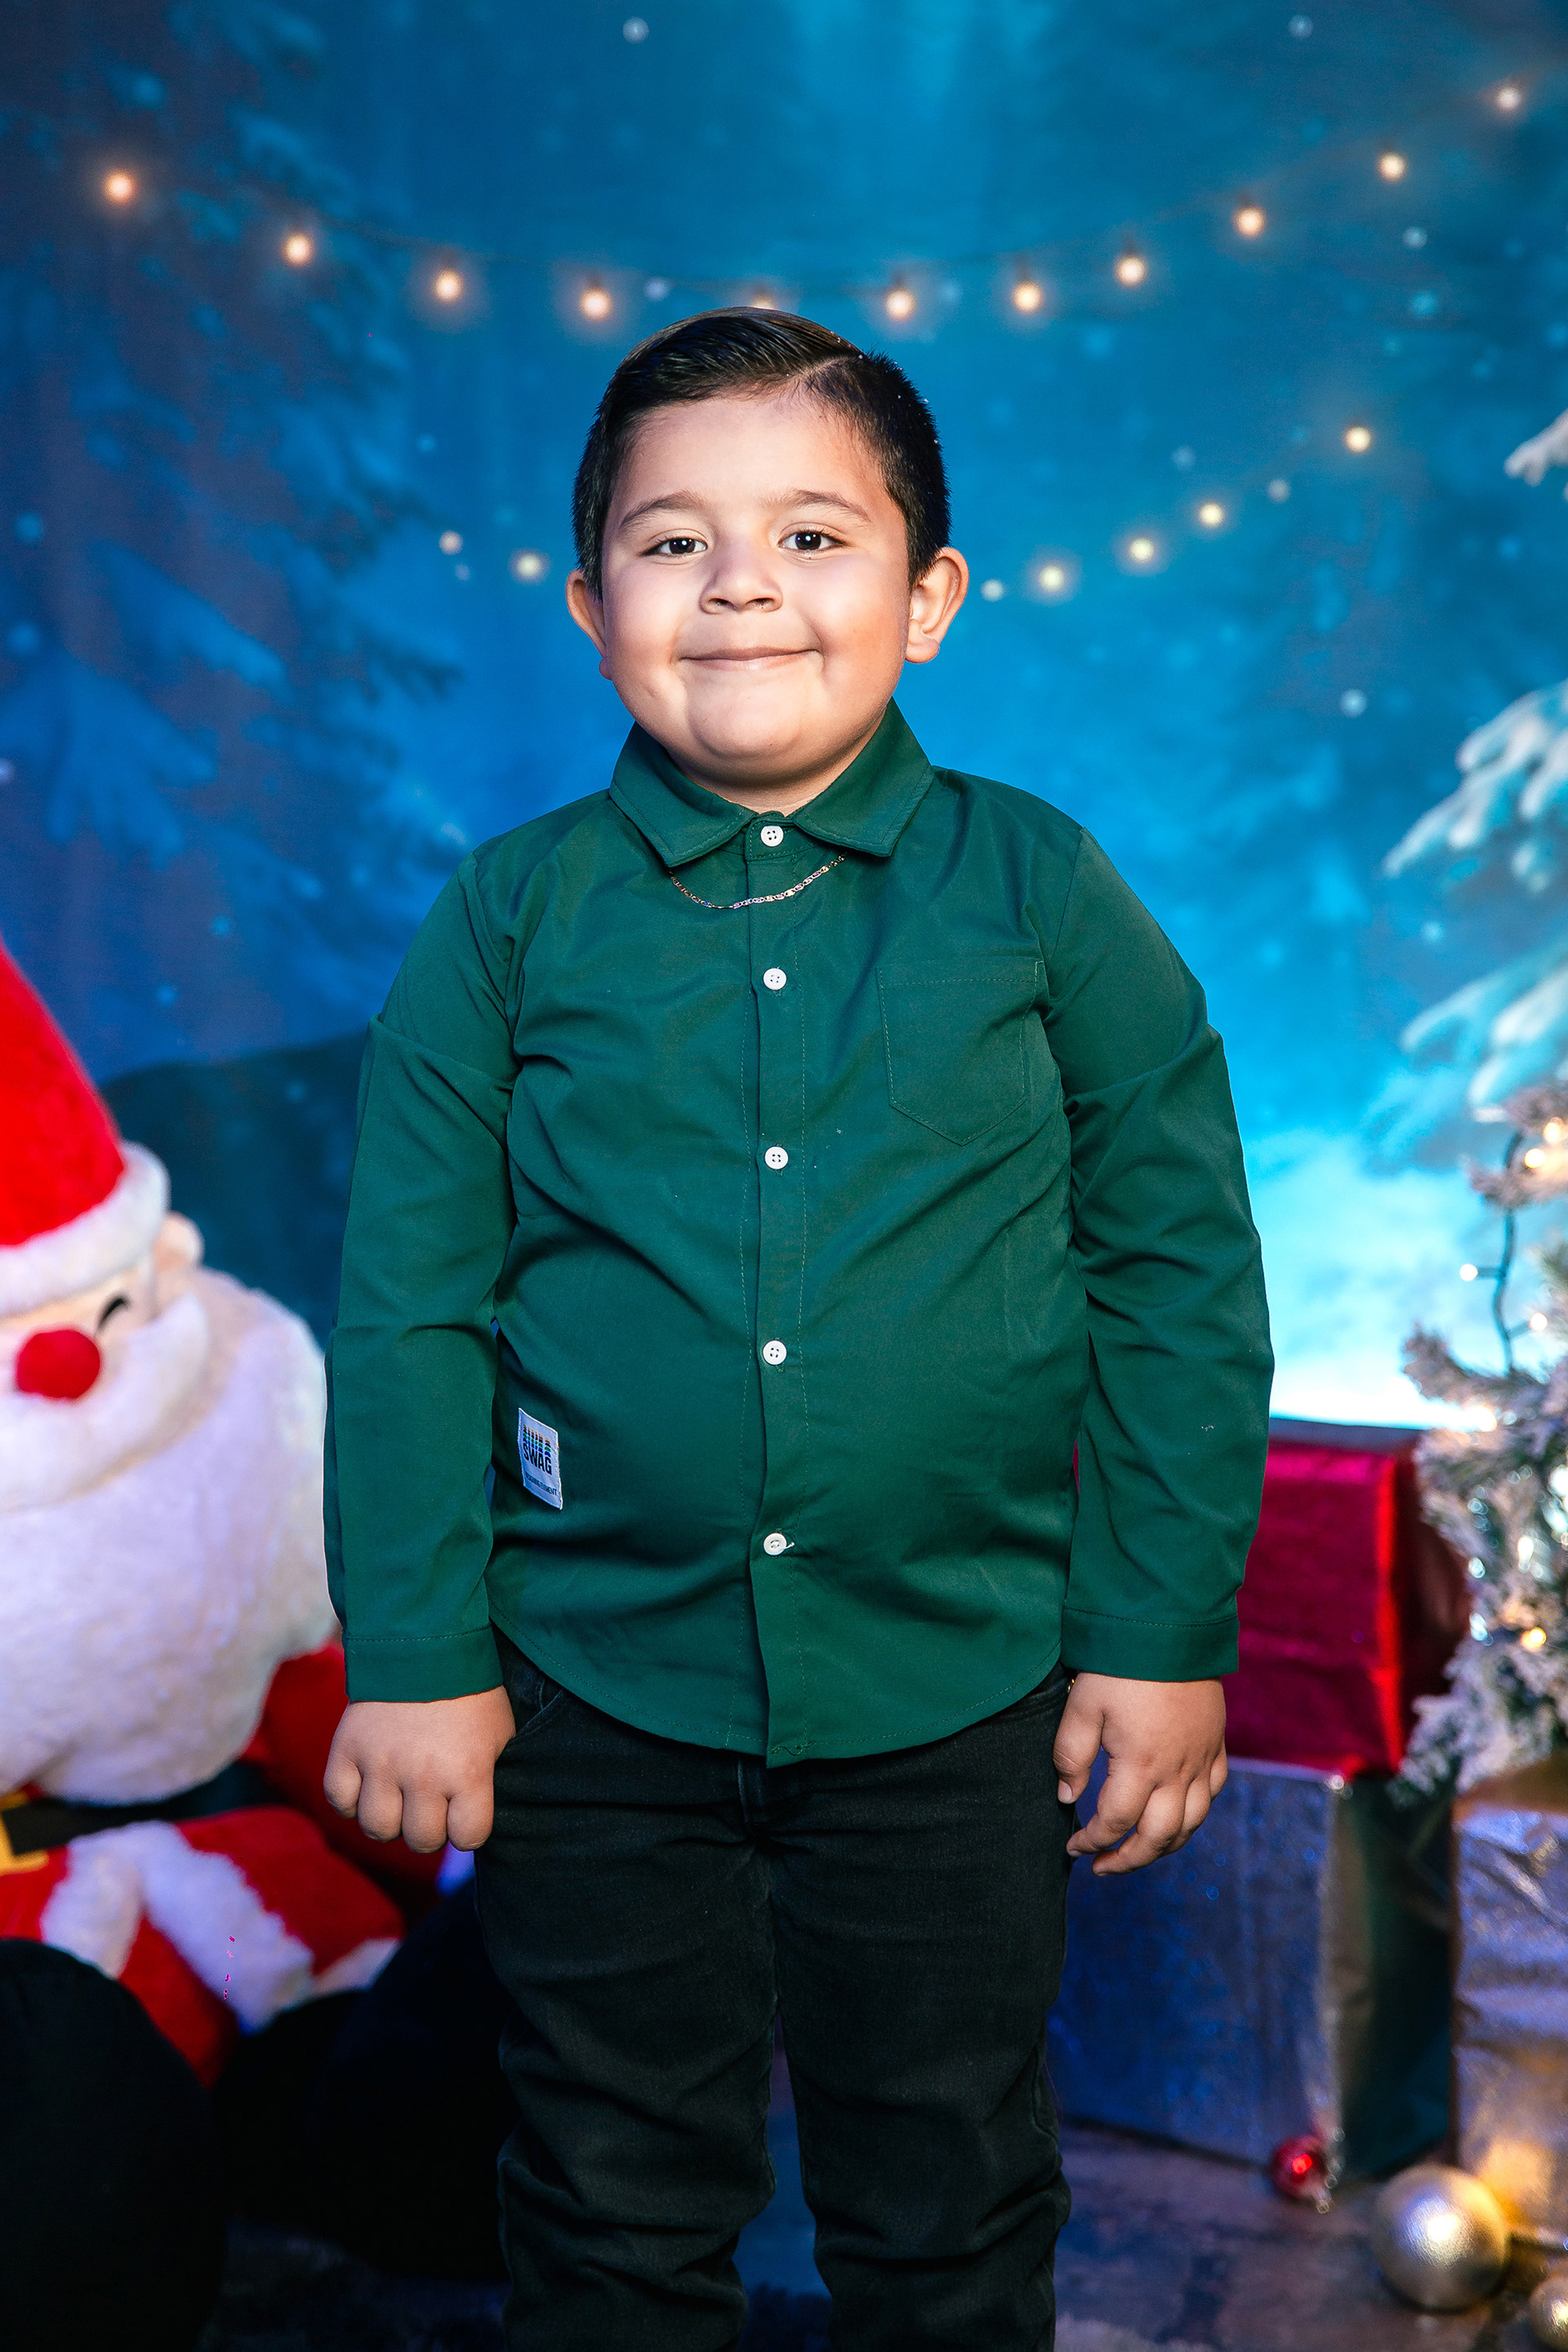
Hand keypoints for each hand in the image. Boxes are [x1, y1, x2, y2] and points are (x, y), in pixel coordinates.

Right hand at [324, 1687, 516, 1853]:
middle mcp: (423, 1773)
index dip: (469, 1827)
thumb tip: (474, 1817)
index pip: (468, 1837)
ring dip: (390, 1818)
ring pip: (377, 1828)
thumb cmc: (470, 1693)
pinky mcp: (346, 1748)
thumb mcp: (499, 1734)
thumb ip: (490, 1779)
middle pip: (421, 1840)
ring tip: (400, 1795)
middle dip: (429, 1826)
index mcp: (468, 1771)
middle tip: (431, 1801)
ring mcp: (381, 1762)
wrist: (425, 1641)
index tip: (466, 1810)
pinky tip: (369, 1783)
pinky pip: (339, 1800)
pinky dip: (352, 1799)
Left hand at [1053, 1673, 1226, 1875]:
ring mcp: (1201, 1758)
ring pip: (1190, 1823)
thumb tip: (1067, 1797)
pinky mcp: (1215, 1743)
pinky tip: (1177, 1816)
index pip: (1115, 1822)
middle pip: (1158, 1838)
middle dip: (1129, 1860)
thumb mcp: (1082, 1706)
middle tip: (1103, 1867)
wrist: (1170, 1626)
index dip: (1092, 1841)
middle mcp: (1177, 1771)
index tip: (1073, 1846)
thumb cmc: (1119, 1664)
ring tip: (1137, 1852)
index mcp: (1140, 1765)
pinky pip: (1212, 1793)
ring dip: (1163, 1846)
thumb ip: (1071, 1756)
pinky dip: (1194, 1815)